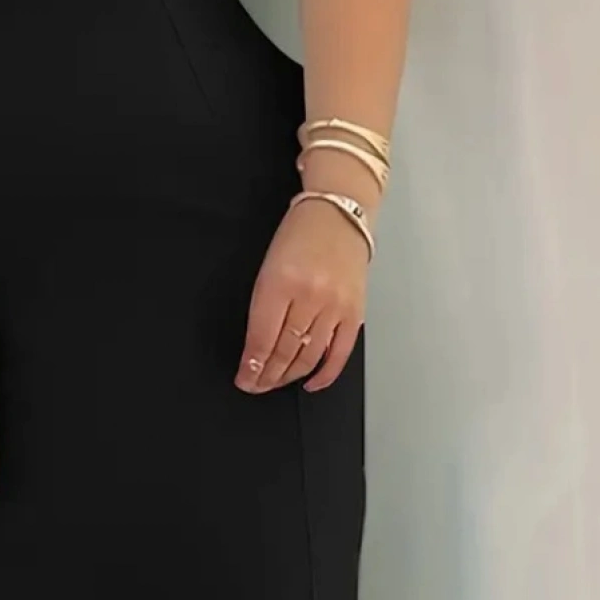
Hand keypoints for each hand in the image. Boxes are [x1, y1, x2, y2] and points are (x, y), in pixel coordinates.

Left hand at [235, 198, 368, 394]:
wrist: (338, 213)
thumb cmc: (299, 234)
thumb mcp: (268, 264)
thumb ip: (262, 305)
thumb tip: (257, 346)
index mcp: (281, 282)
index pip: (262, 337)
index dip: (251, 365)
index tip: (243, 379)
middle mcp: (310, 297)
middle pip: (285, 350)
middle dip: (267, 375)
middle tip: (255, 386)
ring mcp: (336, 307)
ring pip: (310, 356)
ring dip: (290, 376)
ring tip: (275, 384)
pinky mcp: (355, 313)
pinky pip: (340, 353)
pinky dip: (325, 373)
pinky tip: (311, 383)